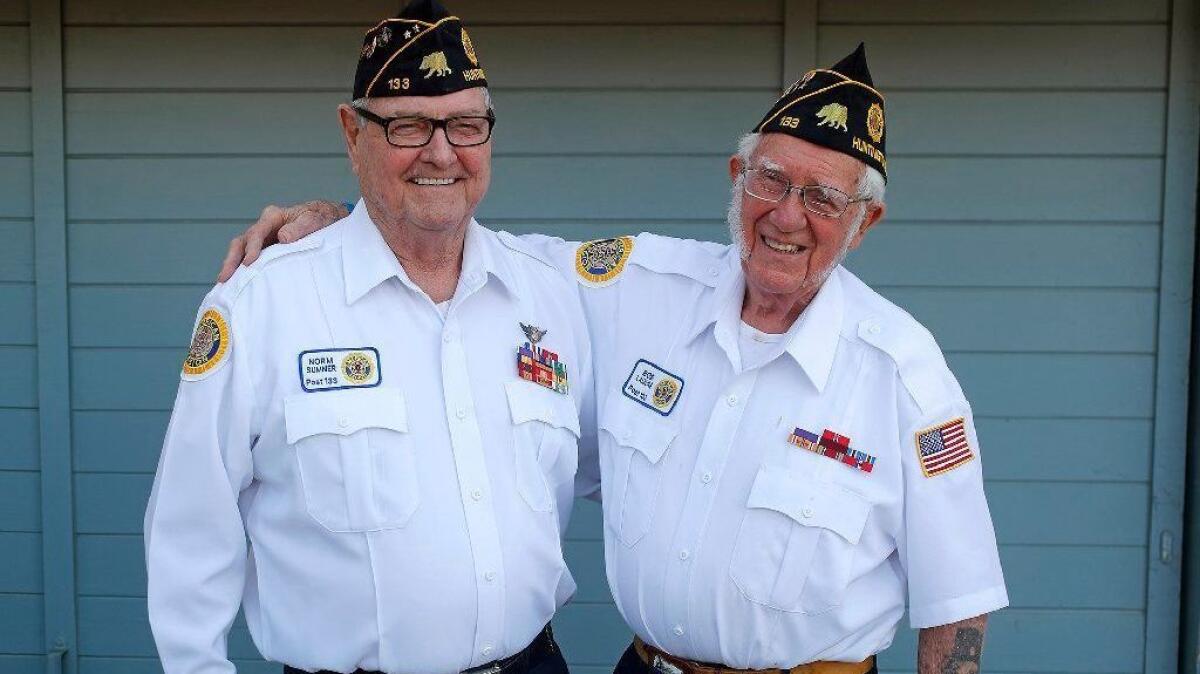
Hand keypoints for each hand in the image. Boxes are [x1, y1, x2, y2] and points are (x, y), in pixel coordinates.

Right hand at [217, 200, 348, 281]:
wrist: (329, 220)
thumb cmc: (321, 218)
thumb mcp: (314, 220)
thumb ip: (300, 228)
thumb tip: (283, 237)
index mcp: (273, 216)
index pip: (257, 233)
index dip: (252, 248)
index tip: (250, 263)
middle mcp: (264, 226)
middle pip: (242, 242)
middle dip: (232, 259)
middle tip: (225, 277)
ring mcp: (264, 238)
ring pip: (241, 250)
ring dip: (233, 265)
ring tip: (225, 283)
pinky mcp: (266, 249)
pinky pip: (250, 257)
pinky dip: (242, 268)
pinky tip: (238, 282)